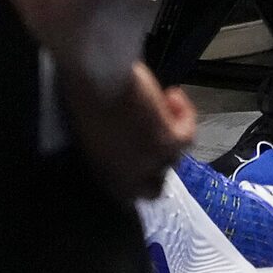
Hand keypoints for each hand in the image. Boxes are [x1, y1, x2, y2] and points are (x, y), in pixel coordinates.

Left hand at [62, 64, 194, 204]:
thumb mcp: (91, 130)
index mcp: (102, 175)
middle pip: (153, 188)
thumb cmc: (84, 94)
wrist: (97, 78)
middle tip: (157, 136)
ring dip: (171, 134)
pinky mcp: (167, 143)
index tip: (139, 153)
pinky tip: (173, 96)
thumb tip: (124, 138)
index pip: (126, 195)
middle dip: (155, 165)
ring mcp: (148, 162)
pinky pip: (188, 137)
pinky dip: (185, 115)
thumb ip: (108, 144)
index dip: (136, 176)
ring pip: (173, 160)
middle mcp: (126, 177)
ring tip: (164, 106)